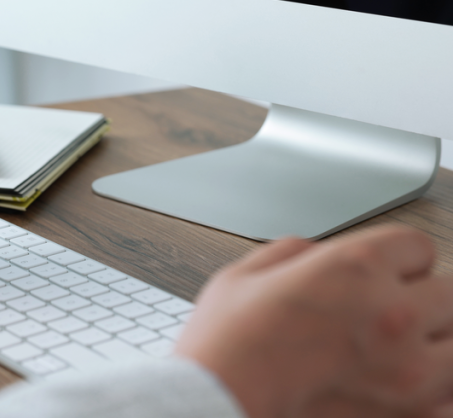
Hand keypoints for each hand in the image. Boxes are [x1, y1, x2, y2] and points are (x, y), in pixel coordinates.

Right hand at [175, 227, 452, 417]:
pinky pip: (451, 401)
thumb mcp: (245, 275)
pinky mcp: (414, 416)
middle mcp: (395, 313)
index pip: (419, 247)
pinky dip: (433, 395)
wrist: (218, 406)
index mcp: (356, 268)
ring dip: (437, 348)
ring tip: (402, 355)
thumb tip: (316, 254)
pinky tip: (402, 390)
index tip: (390, 274)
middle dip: (423, 302)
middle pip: (452, 294)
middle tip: (394, 316)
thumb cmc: (226, 348)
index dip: (398, 260)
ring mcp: (413, 371)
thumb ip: (294, 253)